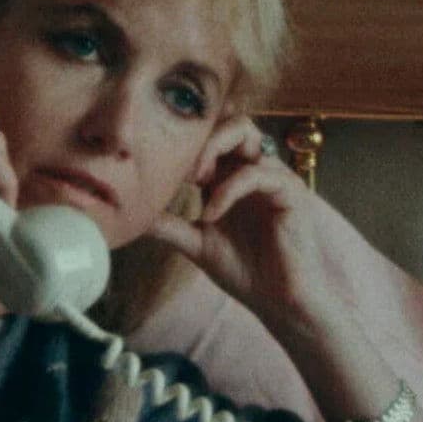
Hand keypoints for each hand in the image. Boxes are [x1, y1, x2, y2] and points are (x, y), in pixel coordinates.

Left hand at [148, 117, 346, 336]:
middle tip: (181, 171)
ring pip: (245, 132)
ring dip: (212, 149)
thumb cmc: (247, 271)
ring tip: (193, 181)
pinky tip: (211, 214)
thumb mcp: (197, 243)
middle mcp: (254, 168)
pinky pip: (256, 173)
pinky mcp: (289, 191)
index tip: (162, 170)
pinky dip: (227, 190)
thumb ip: (169, 225)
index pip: (210, 136)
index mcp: (232, 175)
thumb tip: (132, 216)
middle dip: (200, 137)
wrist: (281, 301)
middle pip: (229, 120)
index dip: (185, 145)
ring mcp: (273, 176)